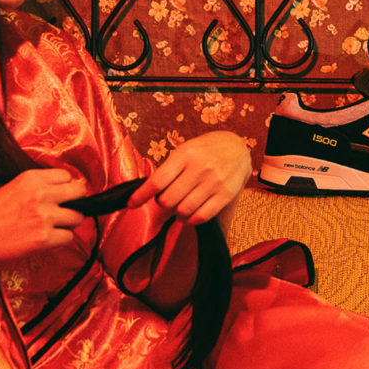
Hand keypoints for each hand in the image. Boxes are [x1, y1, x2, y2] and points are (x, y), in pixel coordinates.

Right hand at [0, 167, 88, 272]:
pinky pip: (69, 238)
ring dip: (68, 224)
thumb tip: (64, 190)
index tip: (60, 197)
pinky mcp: (44, 238)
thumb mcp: (12, 187)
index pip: (67, 176)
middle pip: (79, 193)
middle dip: (75, 203)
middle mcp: (41, 194)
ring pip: (77, 217)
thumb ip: (38, 186)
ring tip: (52, 227)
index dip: (66, 188)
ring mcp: (44, 216)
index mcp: (31, 178)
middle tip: (65, 211)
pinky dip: (60, 240)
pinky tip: (46, 240)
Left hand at [127, 131, 250, 225]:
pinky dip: (191, 220)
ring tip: (180, 207)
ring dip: (177, 213)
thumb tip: (148, 193)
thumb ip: (169, 170)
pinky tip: (190, 214)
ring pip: (183, 210)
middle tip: (167, 198)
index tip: (131, 204)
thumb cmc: (205, 150)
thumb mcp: (185, 150)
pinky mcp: (225, 195)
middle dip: (163, 203)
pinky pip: (201, 217)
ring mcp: (214, 182)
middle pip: (168, 200)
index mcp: (185, 154)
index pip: (158, 180)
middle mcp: (200, 168)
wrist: (238, 148)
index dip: (141, 195)